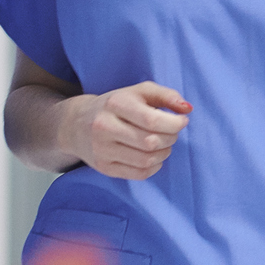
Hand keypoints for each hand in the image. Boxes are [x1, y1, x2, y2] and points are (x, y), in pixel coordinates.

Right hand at [63, 82, 190, 178]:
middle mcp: (104, 127)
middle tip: (172, 132)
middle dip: (171, 138)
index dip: (175, 123)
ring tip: (163, 143)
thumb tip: (188, 109)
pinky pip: (138, 173)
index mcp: (116, 104)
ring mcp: (101, 150)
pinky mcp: (103, 167)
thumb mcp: (139, 92)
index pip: (152, 120)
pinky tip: (153, 155)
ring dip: (164, 152)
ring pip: (146, 159)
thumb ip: (166, 95)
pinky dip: (154, 166)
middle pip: (151, 142)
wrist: (76, 123)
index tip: (182, 121)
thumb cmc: (117, 105)